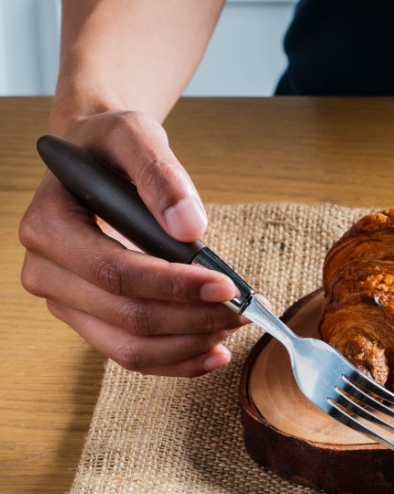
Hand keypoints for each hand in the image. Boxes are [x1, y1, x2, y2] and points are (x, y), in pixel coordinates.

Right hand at [19, 110, 242, 376]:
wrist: (96, 155)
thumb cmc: (112, 145)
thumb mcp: (135, 137)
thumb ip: (160, 175)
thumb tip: (189, 226)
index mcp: (49, 227)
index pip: (114, 272)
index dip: (173, 286)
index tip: (227, 286)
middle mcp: (46, 272)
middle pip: (125, 316)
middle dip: (193, 317)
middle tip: (247, 308)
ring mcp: (65, 300)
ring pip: (127, 346)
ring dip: (189, 343)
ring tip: (237, 325)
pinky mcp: (87, 316)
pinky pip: (129, 351)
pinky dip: (175, 357)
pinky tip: (213, 350)